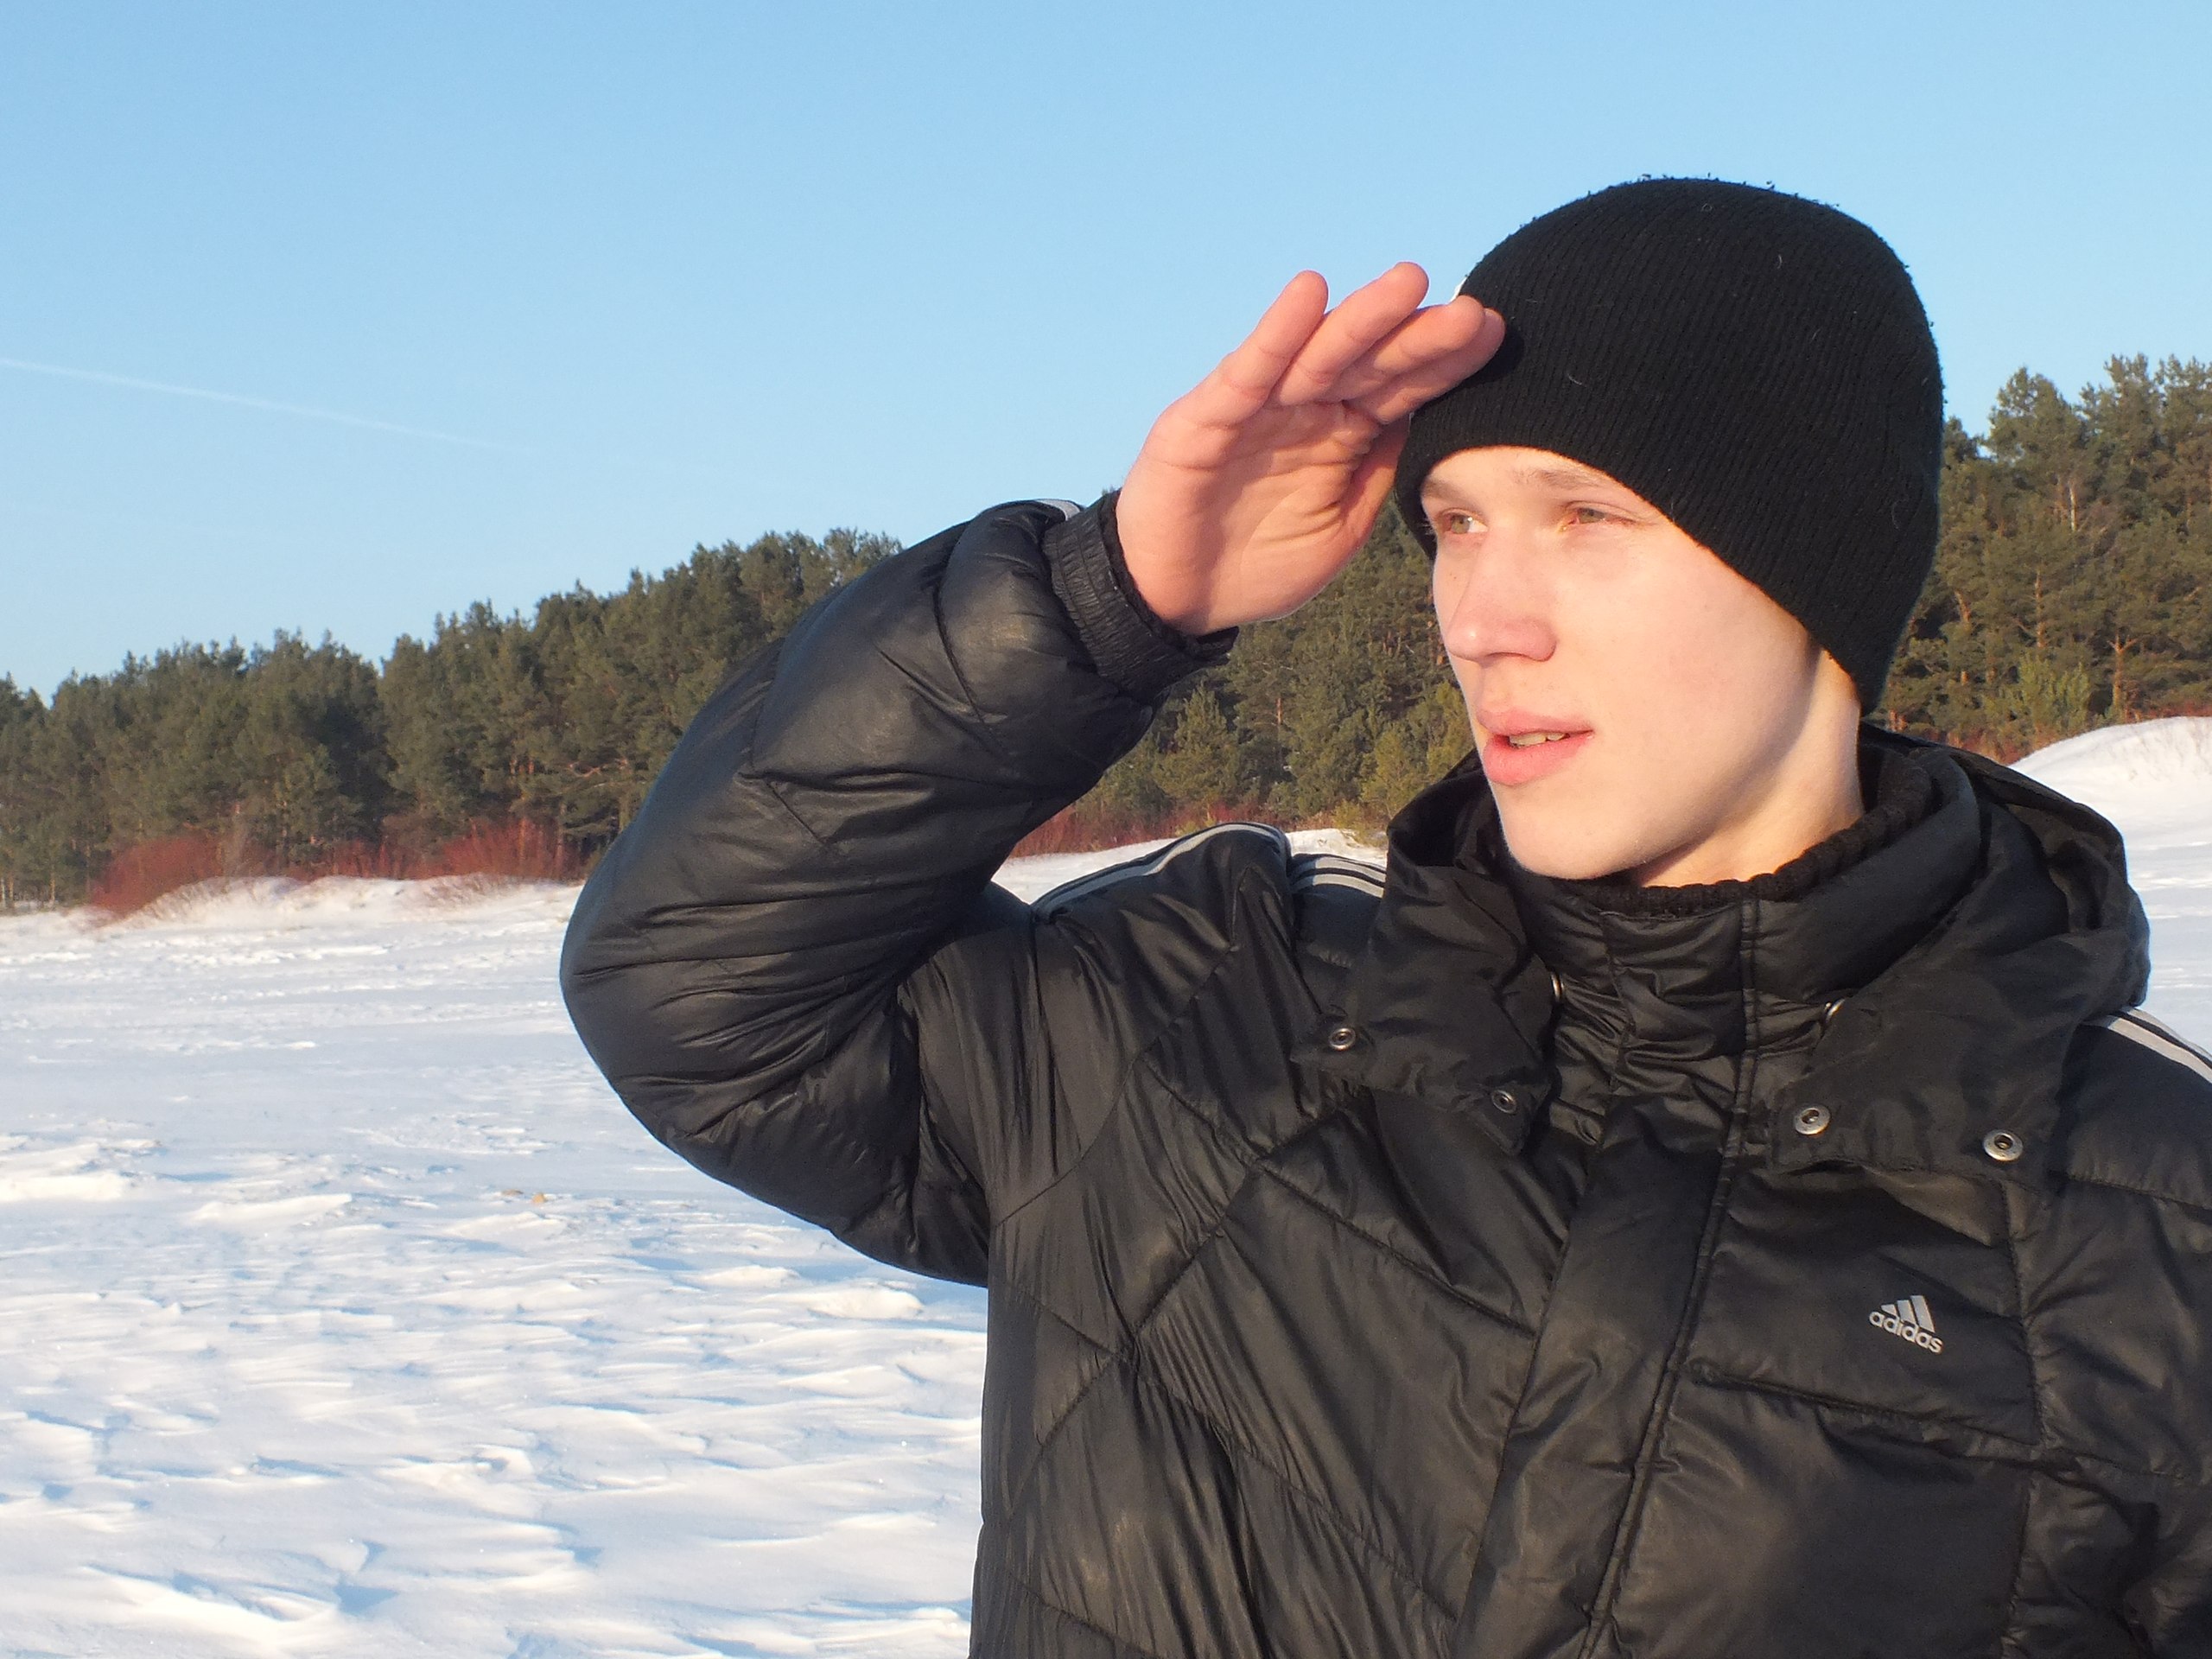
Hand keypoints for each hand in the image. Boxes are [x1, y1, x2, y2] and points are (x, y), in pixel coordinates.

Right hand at [1114, 264, 1503, 634]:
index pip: (1403, 389)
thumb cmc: (1257, 565)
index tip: (1496, 336)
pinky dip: (1277, 333)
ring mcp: (1258, 408)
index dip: (1447, 364)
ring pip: (1319, 356)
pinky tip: (1309, 294)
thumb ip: (1380, 475)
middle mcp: (1306, 409)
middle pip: (1372, 364)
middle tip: (1473, 311)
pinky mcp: (1207, 416)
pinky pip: (1249, 372)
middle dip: (1420, 336)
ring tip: (1410, 282)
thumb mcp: (1341, 527)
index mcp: (1343, 434)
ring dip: (1363, 318)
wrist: (1174, 599)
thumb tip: (1438, 426)